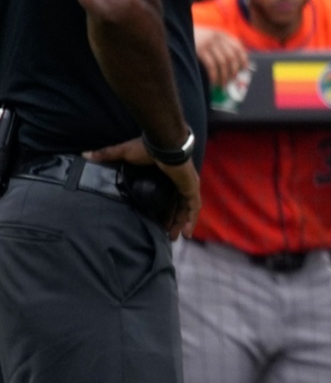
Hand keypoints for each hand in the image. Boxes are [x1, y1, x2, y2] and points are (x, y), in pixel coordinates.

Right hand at [85, 139, 202, 238]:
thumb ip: (107, 155)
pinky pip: (194, 208)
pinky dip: (191, 220)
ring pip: (185, 210)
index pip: (165, 196)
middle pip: (176, 206)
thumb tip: (85, 154)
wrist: (163, 144)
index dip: (161, 209)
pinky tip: (187, 233)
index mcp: (166, 175)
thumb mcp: (124, 153)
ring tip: (173, 238)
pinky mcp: (191, 188)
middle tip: (165, 235)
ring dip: (180, 224)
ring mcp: (187, 185)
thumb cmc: (146, 147)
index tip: (153, 220)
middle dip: (171, 221)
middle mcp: (178, 182)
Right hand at [194, 25, 249, 87]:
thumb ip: (220, 46)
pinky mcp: (199, 50)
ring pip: (223, 63)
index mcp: (222, 34)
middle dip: (233, 72)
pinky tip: (213, 83)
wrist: (174, 31)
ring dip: (223, 77)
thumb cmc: (193, 38)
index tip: (244, 69)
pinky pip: (212, 66)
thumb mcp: (209, 37)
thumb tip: (233, 66)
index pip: (238, 48)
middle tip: (230, 82)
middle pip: (231, 58)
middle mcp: (217, 37)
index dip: (243, 60)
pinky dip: (214, 76)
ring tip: (221, 86)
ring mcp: (208, 43)